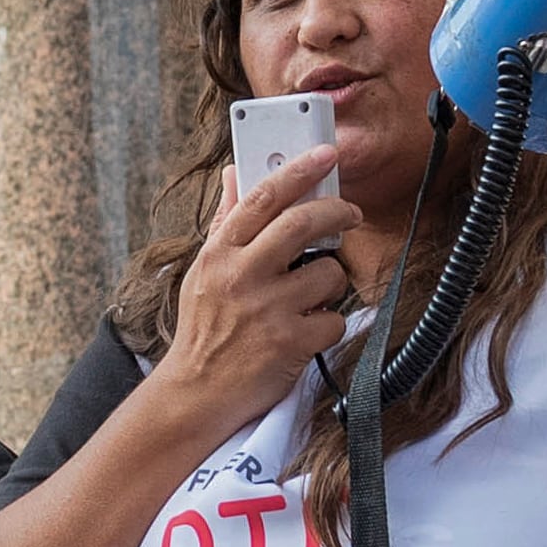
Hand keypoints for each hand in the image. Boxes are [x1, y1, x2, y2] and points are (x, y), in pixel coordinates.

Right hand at [150, 149, 364, 441]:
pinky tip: (304, 334)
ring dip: (329, 285)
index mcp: (219, 253)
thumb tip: (234, 173)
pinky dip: (327, 327)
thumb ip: (226, 221)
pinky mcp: (290, 342)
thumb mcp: (205, 271)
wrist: (196, 392)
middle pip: (303, 222)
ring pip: (329, 274)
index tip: (325, 153)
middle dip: (337, 212)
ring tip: (308, 299)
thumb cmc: (205, 329)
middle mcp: (241, 275)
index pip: (263, 197)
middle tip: (350, 214)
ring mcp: (267, 309)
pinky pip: (335, 320)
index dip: (298, 169)